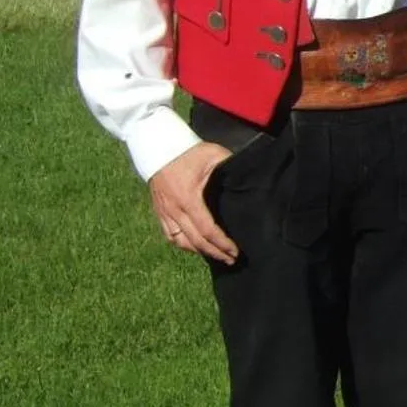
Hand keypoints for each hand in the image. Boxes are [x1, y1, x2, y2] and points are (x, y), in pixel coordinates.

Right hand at [149, 141, 236, 263]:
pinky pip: (169, 235)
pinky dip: (182, 244)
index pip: (208, 230)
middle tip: (230, 260)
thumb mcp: (213, 155)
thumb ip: (230, 167)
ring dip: (199, 251)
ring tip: (215, 255)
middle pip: (196, 241)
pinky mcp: (159, 210)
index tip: (235, 251)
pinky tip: (194, 247)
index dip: (222, 244)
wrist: (158, 146)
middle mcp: (175, 210)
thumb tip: (248, 178)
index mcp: (189, 199)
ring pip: (180, 241)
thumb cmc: (189, 151)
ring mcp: (165, 212)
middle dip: (215, 253)